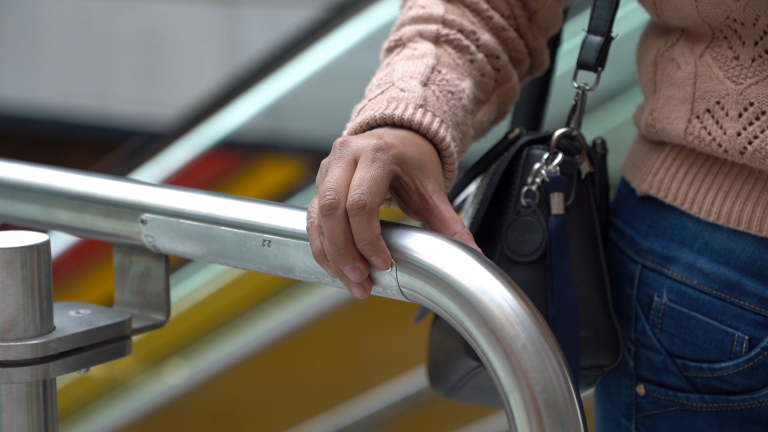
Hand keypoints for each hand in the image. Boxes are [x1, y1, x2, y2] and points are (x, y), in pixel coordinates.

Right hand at [307, 126, 479, 298]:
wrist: (398, 135)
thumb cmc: (413, 160)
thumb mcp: (432, 189)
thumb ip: (449, 224)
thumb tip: (472, 254)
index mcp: (377, 154)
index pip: (361, 203)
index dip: (368, 239)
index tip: (383, 263)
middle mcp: (347, 156)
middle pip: (332, 210)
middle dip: (344, 251)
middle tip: (360, 280)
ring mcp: (328, 167)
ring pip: (317, 215)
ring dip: (331, 253)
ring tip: (349, 280)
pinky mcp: (320, 182)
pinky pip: (311, 217)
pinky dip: (320, 244)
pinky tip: (333, 266)